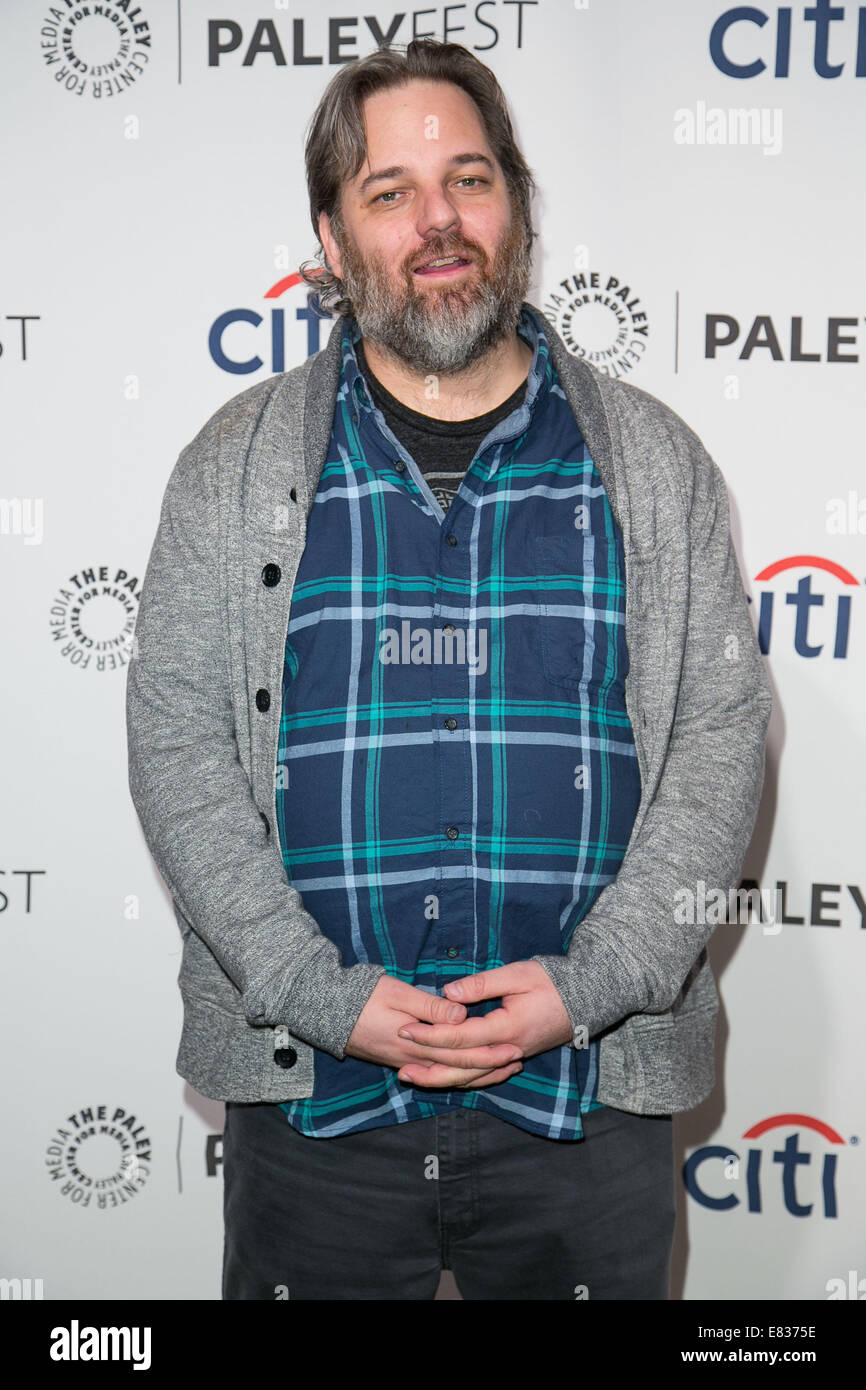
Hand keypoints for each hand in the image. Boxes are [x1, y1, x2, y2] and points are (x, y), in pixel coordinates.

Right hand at [344, 974, 525, 1087]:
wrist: (328, 1012)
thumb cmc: (364, 997)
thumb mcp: (398, 994)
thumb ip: (431, 1008)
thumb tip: (461, 1015)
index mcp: (416, 1045)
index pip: (460, 1055)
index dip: (489, 1053)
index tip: (513, 1047)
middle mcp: (413, 1061)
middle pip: (459, 1071)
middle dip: (490, 1067)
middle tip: (517, 1060)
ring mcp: (406, 1064)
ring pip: (449, 1077)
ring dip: (477, 1075)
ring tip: (502, 1069)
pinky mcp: (401, 1061)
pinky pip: (436, 1074)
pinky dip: (457, 1075)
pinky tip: (468, 1072)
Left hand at [393, 960, 573, 1087]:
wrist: (586, 997)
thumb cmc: (551, 982)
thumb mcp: (516, 974)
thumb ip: (482, 984)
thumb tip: (448, 992)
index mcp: (506, 1029)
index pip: (460, 1038)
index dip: (430, 1035)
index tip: (405, 1029)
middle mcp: (508, 1050)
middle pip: (462, 1067)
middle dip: (429, 1066)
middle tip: (399, 1066)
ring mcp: (513, 1057)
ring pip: (472, 1077)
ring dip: (441, 1079)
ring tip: (414, 1078)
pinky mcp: (514, 1057)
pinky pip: (484, 1076)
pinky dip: (463, 1080)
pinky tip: (445, 1078)